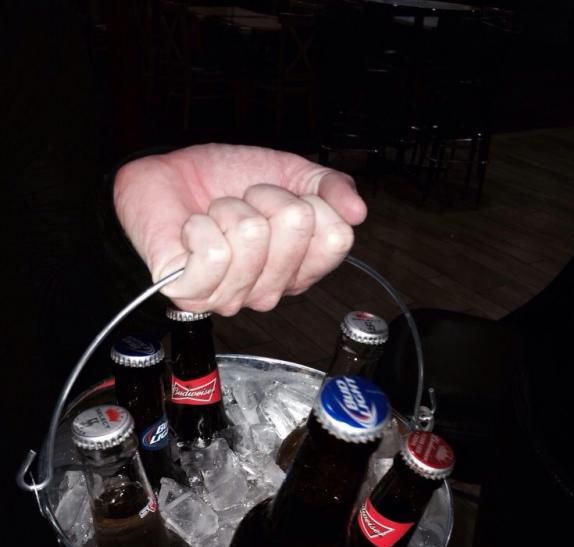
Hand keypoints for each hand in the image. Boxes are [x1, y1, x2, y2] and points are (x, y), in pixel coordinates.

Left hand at [113, 144, 366, 314]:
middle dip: (266, 198)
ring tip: (216, 216)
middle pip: (296, 230)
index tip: (282, 196)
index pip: (335, 239)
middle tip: (244, 203)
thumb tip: (358, 212)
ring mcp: (232, 297)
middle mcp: (270, 291)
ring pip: (252, 237)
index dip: (310, 202)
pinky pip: (215, 252)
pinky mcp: (193, 294)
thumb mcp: (290, 173)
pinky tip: (193, 230)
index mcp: (299, 268)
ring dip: (228, 210)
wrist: (167, 175)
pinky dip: (200, 225)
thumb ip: (331, 188)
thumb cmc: (225, 181)